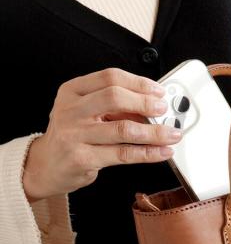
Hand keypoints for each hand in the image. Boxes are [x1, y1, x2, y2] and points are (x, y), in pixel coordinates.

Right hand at [22, 68, 181, 201]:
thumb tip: (154, 105)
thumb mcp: (87, 112)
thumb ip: (116, 106)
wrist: (47, 165)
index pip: (110, 77)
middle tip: (165, 110)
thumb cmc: (74, 135)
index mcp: (73, 91)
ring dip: (154, 132)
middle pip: (115, 98)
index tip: (159, 91)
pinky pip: (123, 153)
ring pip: (123, 129)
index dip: (139, 83)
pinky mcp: (82, 158)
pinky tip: (162, 151)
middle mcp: (71, 110)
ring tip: (172, 134)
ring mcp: (74, 134)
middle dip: (146, 103)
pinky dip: (148, 153)